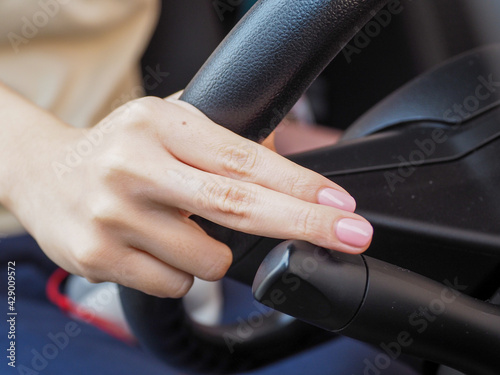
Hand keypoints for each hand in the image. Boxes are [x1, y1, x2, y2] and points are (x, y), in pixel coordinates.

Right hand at [9, 95, 371, 297]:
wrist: (44, 175)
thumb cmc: (119, 149)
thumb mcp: (166, 124)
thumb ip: (221, 141)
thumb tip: (283, 163)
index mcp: (158, 124)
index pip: (243, 159)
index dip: (299, 185)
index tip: (339, 204)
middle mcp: (134, 166)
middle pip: (238, 206)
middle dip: (304, 224)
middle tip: (351, 234)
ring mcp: (114, 215)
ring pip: (209, 260)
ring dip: (212, 251)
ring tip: (177, 225)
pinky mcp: (99, 257)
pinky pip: (175, 284)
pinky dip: (179, 270)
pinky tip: (151, 244)